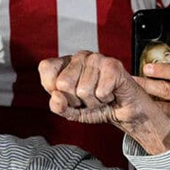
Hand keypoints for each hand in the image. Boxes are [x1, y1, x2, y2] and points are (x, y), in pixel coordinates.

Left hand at [39, 51, 169, 153]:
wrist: (123, 113)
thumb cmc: (97, 107)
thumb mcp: (71, 112)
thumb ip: (57, 106)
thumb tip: (56, 96)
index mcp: (66, 63)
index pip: (46, 67)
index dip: (54, 88)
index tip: (68, 94)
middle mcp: (80, 56)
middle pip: (63, 83)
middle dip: (76, 99)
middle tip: (88, 98)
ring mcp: (97, 58)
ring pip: (83, 90)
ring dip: (93, 101)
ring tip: (101, 96)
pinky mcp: (113, 65)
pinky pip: (100, 92)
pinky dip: (105, 99)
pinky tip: (110, 94)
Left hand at [135, 63, 169, 135]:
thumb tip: (165, 50)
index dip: (162, 70)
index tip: (146, 68)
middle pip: (166, 90)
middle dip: (147, 85)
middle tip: (132, 81)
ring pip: (164, 108)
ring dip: (146, 103)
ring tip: (131, 98)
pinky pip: (168, 123)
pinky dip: (154, 120)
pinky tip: (142, 117)